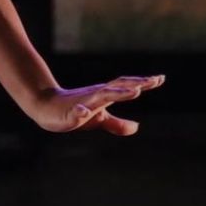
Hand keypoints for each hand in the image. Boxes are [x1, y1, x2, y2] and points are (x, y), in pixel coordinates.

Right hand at [30, 74, 165, 135]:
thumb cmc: (73, 111)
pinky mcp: (69, 113)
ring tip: (135, 92)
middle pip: (118, 87)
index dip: (142, 82)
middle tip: (152, 81)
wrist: (45, 108)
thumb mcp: (99, 119)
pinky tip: (84, 112)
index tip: (160, 78)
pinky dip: (81, 111)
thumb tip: (137, 127)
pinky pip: (76, 112)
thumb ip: (117, 123)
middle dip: (134, 85)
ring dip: (118, 93)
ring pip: (102, 96)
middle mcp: (95, 95)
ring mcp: (82, 103)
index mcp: (103, 96)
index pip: (125, 86)